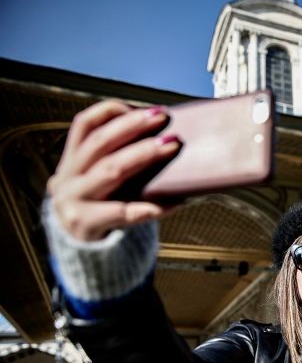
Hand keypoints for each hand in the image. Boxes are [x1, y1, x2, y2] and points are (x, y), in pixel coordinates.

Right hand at [47, 100, 180, 240]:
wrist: (84, 253)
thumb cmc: (104, 209)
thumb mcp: (102, 181)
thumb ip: (119, 159)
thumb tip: (165, 135)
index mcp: (72, 161)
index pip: (84, 125)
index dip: (113, 112)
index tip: (146, 109)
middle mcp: (67, 177)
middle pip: (100, 143)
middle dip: (134, 127)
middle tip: (164, 120)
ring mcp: (72, 201)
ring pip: (110, 170)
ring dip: (143, 155)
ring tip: (171, 147)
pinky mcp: (85, 224)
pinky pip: (122, 212)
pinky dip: (149, 207)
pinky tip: (172, 203)